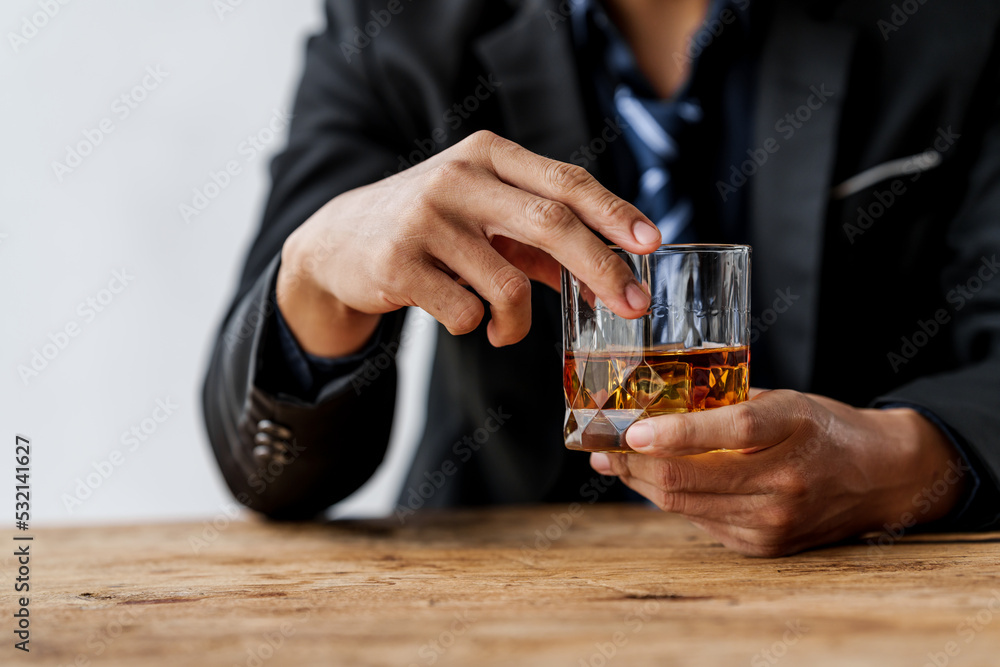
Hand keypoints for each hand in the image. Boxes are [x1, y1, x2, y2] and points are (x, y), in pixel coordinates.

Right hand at [276, 130, 661, 356]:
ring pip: (507, 284)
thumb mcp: (484, 216)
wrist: (339, 243)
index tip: (650, 244)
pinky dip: (476, 328)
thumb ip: (542, 239)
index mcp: (487, 155)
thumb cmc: (431, 228)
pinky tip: (462, 320)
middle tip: (630, 307)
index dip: (613, 213)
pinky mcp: (399, 262)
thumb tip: (610, 278)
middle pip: (551, 223)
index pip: (565, 180)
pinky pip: (465, 313)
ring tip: (504, 330)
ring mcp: (426, 218)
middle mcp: (458, 177)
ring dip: (517, 322)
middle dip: (600, 269)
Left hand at [590, 389, 967, 556]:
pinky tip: (656, 481)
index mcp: (792, 427)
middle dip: (632, 463)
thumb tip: (647, 417)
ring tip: (616, 462)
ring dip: (640, 483)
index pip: (730, 430)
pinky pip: (698, 520)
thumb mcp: (779, 399)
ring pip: (682, 505)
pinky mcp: (764, 545)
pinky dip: (671, 499)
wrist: (880, 477)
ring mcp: (774, 519)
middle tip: (604, 445)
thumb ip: (717, 407)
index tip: (633, 431)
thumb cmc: (820, 427)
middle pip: (688, 479)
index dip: (674, 433)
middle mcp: (785, 479)